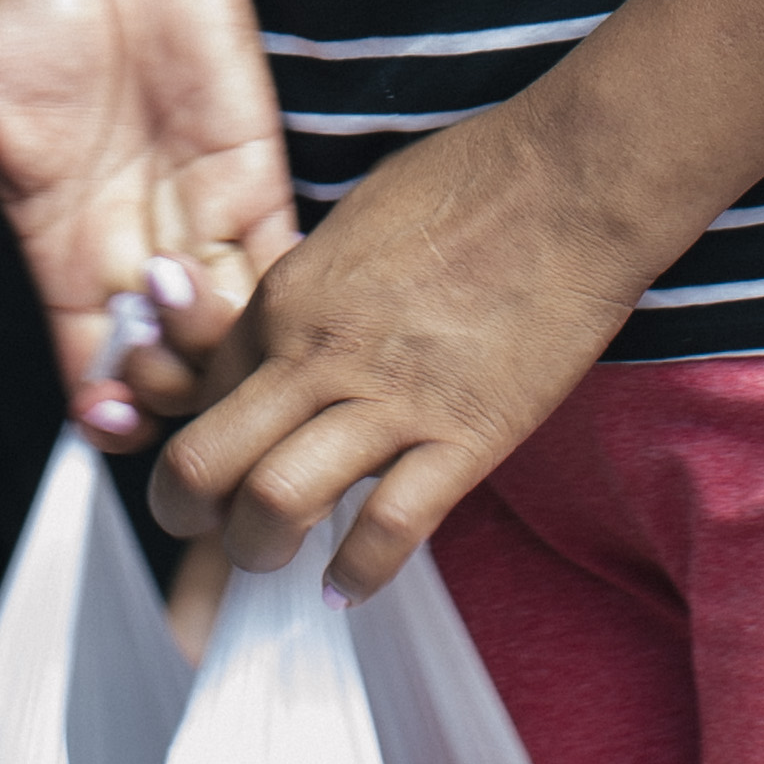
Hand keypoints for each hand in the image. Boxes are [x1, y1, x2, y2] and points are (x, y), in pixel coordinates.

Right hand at [0, 0, 297, 448]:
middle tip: (153, 345)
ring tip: (183, 286)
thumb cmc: (33, 7)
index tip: (106, 410)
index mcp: (64, 250)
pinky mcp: (257, 180)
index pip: (93, 366)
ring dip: (218, 343)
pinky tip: (261, 284)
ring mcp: (201, 219)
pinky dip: (284, 296)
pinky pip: (284, 265)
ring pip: (230, 335)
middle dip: (167, 390)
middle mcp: (137, 250)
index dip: (105, 409)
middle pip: (169, 372)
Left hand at [145, 98, 666, 593]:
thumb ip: (317, 287)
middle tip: (213, 534)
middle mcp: (316, 351)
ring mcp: (389, 397)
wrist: (572, 178)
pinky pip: (390, 528)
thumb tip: (302, 336)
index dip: (198, 442)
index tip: (215, 473)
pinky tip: (351, 585)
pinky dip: (361, 573)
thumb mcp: (356, 221)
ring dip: (263, 551)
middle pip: (205, 463)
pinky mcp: (465, 434)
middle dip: (192, 516)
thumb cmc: (474, 179)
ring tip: (282, 564)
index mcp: (286, 295)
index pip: (200, 395)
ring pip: (276, 504)